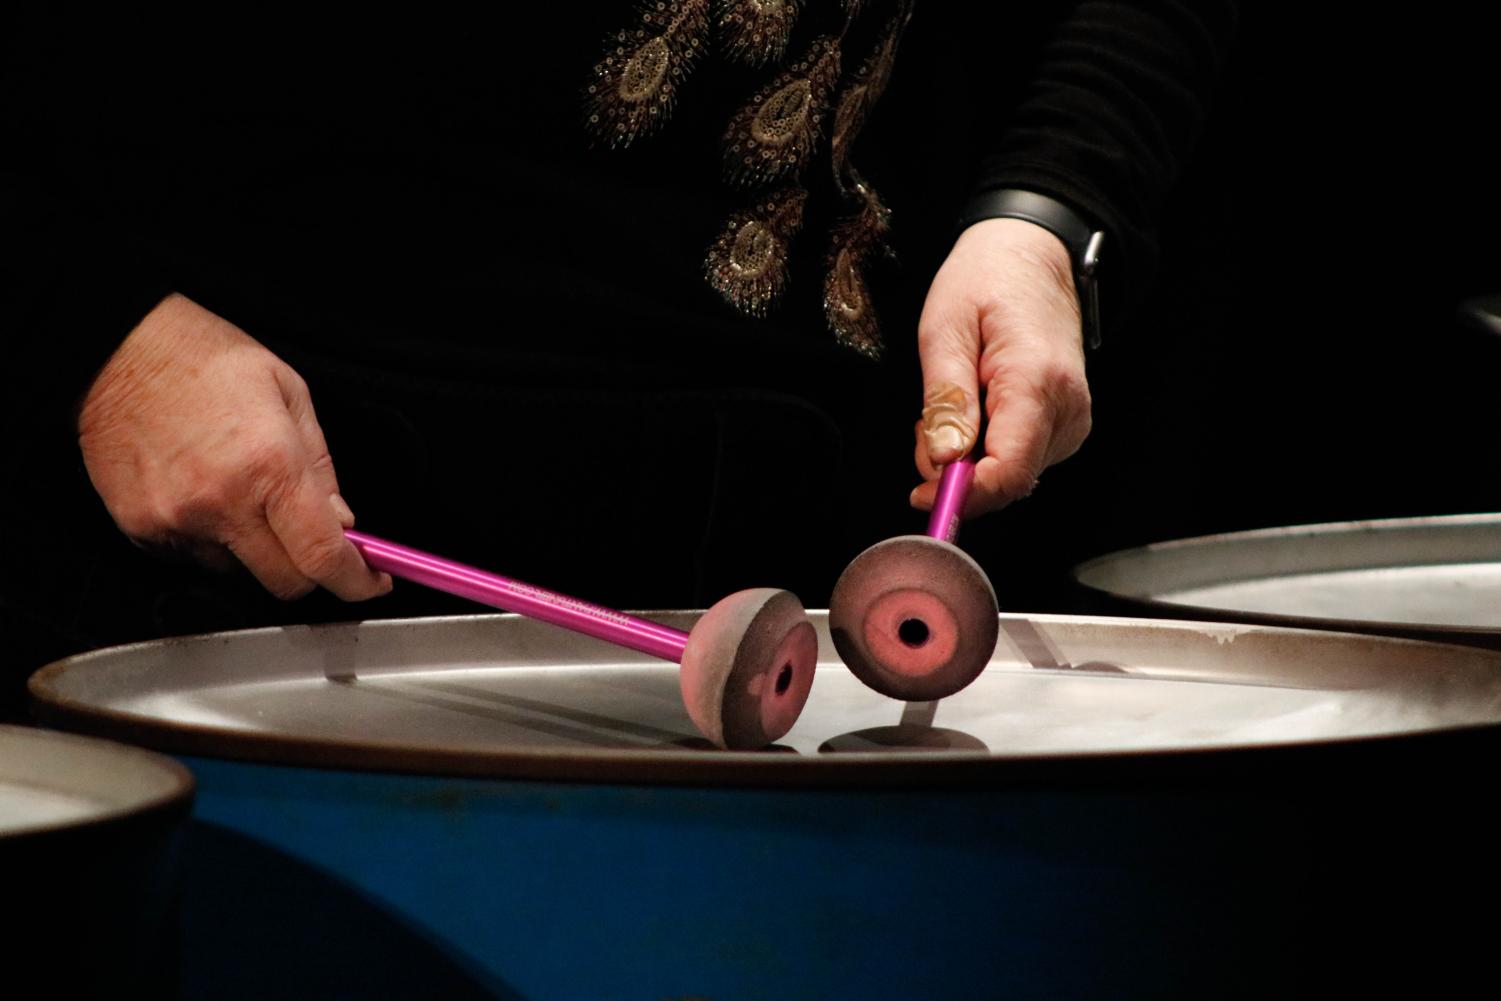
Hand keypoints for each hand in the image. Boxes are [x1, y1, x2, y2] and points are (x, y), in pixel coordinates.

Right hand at [78, 293, 391, 600]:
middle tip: (312, 539)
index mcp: (270, 465)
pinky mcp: (142, 530)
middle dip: (311, 570)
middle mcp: (222, 502)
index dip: (355, 581)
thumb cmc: (204, 359)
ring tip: (242, 495)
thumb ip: (321, 467)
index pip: (322, 555)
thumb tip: (342, 523)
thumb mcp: (290, 394)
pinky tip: (206, 496)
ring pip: (239, 572)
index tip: (370, 582)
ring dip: (256, 551)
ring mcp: (178, 521)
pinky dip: (212, 541)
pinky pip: (194, 559)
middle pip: (285, 583)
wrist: (117, 350)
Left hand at [911, 218, 1092, 515]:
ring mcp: (1072, 418)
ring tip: (953, 401)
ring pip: (1011, 473)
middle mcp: (1067, 408)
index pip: (1009, 471)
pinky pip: (1020, 457)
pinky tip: (974, 409)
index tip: (922, 493)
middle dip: (956, 470)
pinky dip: (985, 447)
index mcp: (1037, 381)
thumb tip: (943, 460)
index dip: (964, 494)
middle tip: (926, 422)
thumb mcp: (946, 328)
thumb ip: (946, 399)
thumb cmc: (988, 280)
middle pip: (1008, 479)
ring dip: (968, 457)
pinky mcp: (1066, 423)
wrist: (1033, 254)